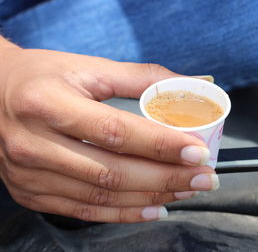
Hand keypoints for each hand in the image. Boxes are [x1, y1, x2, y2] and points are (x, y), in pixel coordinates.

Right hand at [0, 43, 216, 222]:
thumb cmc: (43, 77)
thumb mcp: (87, 68)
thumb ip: (140, 78)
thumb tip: (188, 88)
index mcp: (48, 102)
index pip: (115, 131)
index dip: (161, 145)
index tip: (197, 152)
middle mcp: (33, 142)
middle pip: (112, 170)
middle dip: (166, 177)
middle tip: (204, 177)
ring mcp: (29, 173)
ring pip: (102, 195)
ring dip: (151, 196)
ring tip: (186, 190)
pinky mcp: (31, 192)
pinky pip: (84, 210)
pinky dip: (123, 213)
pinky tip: (154, 208)